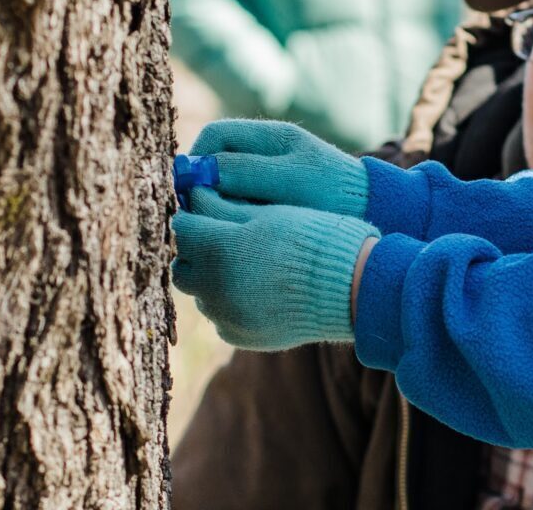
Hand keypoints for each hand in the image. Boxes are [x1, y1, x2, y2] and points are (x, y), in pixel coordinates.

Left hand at [172, 188, 378, 350]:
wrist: (349, 287)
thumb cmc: (311, 239)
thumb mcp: (267, 214)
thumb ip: (223, 206)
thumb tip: (193, 196)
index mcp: (219, 249)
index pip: (182, 228)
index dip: (193, 217)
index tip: (203, 213)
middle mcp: (215, 287)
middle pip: (182, 267)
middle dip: (195, 253)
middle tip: (216, 241)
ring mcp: (226, 316)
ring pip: (198, 295)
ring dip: (208, 280)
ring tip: (238, 268)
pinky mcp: (238, 336)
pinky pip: (219, 318)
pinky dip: (226, 304)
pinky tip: (252, 291)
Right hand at [189, 120, 369, 218]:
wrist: (375, 213)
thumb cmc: (335, 193)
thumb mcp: (291, 179)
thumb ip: (246, 171)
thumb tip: (200, 172)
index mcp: (270, 136)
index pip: (214, 136)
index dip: (195, 160)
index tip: (189, 189)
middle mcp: (265, 152)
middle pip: (215, 162)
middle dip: (204, 187)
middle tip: (203, 213)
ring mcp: (269, 176)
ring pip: (225, 187)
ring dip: (220, 204)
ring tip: (226, 225)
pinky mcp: (273, 200)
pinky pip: (241, 205)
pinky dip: (236, 217)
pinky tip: (243, 234)